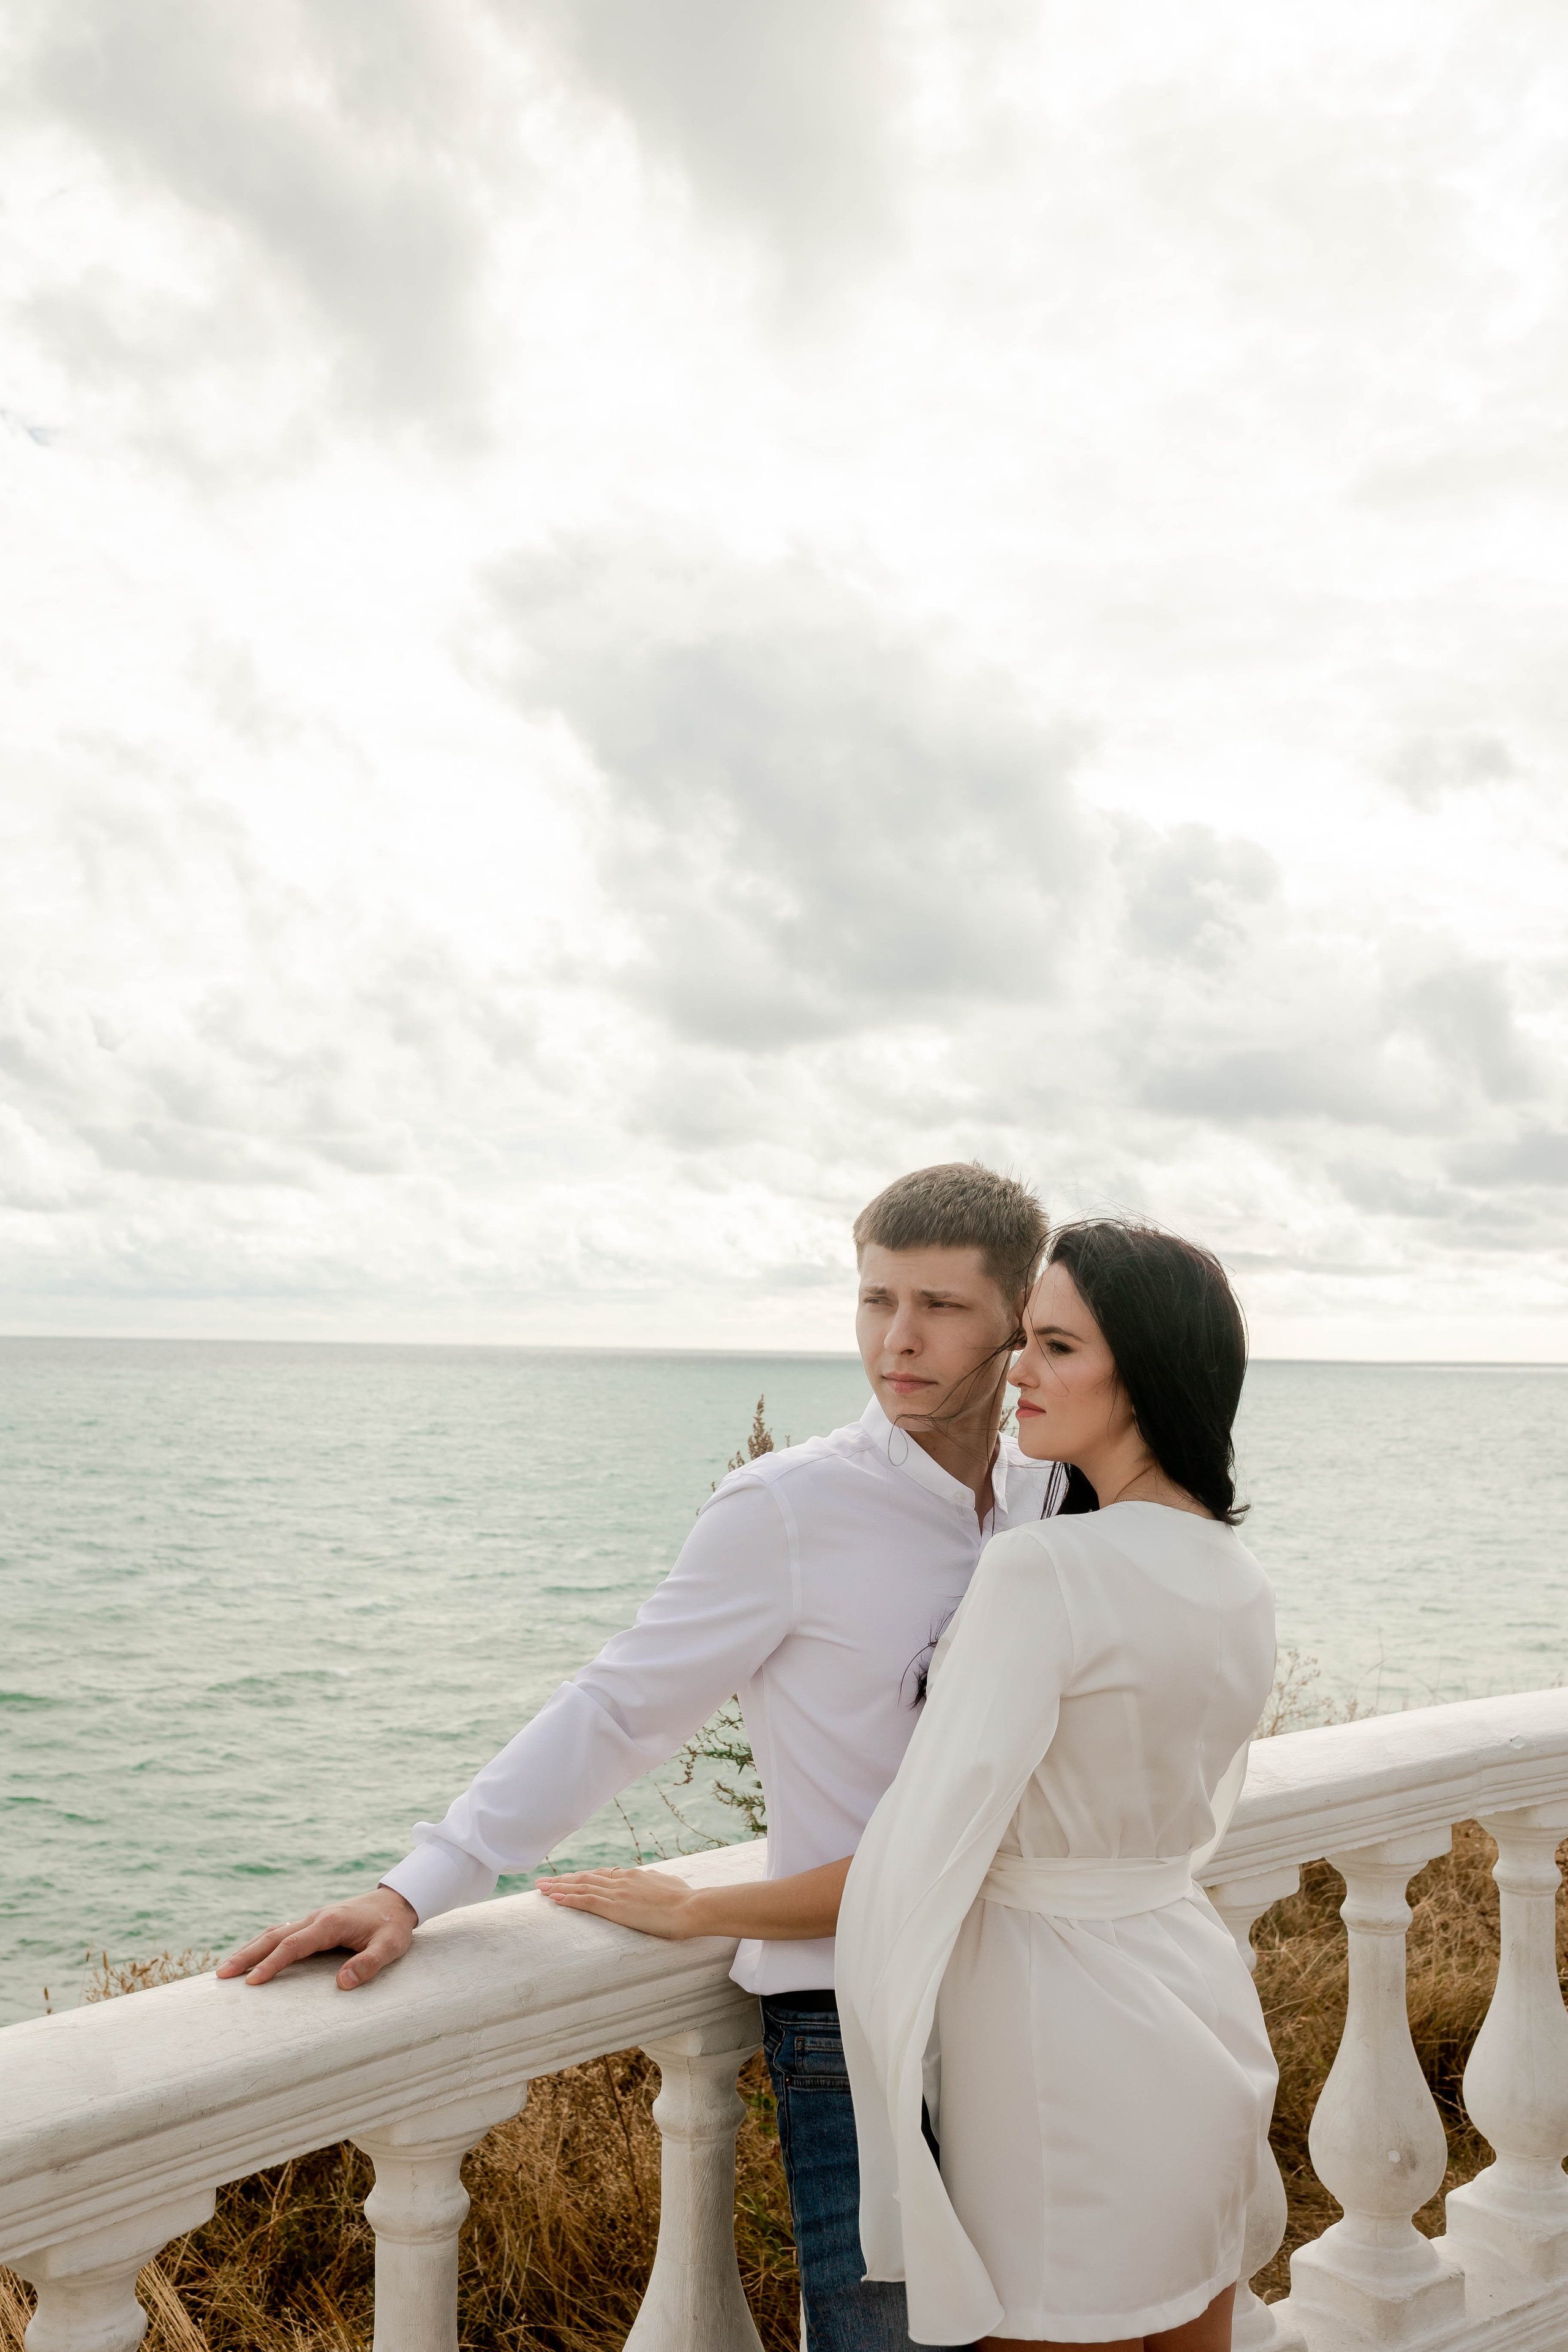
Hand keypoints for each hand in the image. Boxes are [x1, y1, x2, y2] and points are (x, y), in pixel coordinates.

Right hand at [216, 1888, 417, 1989]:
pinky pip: (282, 1932)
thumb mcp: (390, 1946)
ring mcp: (313, 1919)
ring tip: (225, 1969)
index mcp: (330, 1923)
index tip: (251, 1982)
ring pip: (274, 1932)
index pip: (293, 1945)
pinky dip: (262, 1943)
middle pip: (274, 1935)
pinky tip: (251, 1955)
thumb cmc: (393, 1926)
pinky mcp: (314, 1923)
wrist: (397, 1901)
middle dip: (247, 1955)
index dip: (272, 1963)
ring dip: (249, 1948)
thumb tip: (342, 1984)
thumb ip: (369, 1964)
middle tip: (221, 1975)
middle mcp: (316, 1918)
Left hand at [537, 1864, 701, 1939]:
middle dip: (563, 1880)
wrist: (690, 1907)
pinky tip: (555, 1899)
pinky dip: (568, 1898)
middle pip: (585, 1877)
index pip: (601, 1875)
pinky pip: (586, 1900)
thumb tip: (650, 1878)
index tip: (568, 1879)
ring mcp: (617, 1892)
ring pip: (581, 1886)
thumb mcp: (667, 1885)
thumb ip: (654, 1881)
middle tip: (543, 1881)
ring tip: (541, 1888)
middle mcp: (621, 1880)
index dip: (582, 1877)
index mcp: (633, 1876)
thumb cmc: (685, 1899)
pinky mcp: (615, 1907)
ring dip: (559, 1887)